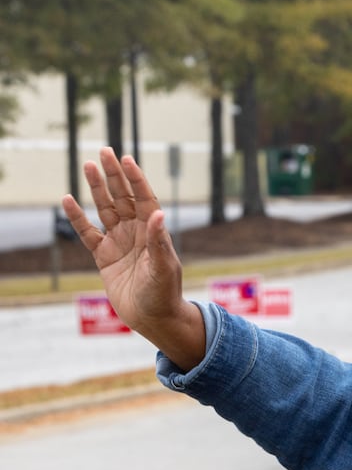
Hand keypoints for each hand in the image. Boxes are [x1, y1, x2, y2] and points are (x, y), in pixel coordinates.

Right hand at [61, 148, 204, 369]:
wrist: (153, 318)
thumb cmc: (165, 294)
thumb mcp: (164, 268)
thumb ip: (159, 242)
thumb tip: (159, 214)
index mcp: (154, 232)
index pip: (145, 199)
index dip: (136, 180)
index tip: (127, 159)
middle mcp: (137, 233)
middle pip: (124, 197)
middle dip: (115, 175)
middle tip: (104, 151)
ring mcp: (120, 242)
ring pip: (106, 209)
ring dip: (97, 189)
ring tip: (88, 165)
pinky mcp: (104, 256)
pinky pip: (88, 233)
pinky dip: (77, 218)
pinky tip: (67, 200)